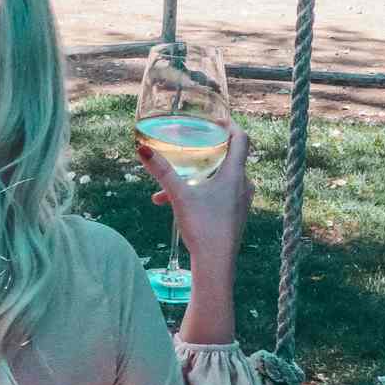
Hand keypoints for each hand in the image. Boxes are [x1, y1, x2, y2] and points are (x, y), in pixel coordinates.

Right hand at [136, 123, 252, 267]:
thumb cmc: (203, 227)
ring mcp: (241, 202)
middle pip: (230, 158)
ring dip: (201, 176)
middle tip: (194, 144)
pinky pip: (221, 195)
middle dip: (209, 151)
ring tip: (175, 183)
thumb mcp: (179, 196)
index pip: (241, 139)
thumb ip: (162, 171)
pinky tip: (178, 205)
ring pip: (222, 179)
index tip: (215, 120)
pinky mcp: (235, 216)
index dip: (230, 125)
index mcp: (235, 175)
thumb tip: (142, 149)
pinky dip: (203, 193)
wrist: (216, 264)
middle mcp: (243, 185)